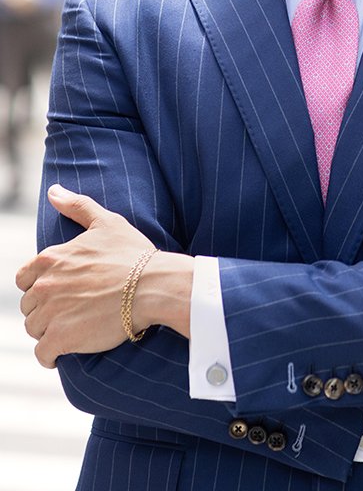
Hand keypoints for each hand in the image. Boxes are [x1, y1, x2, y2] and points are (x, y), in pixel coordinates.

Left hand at [16, 185, 157, 367]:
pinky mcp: (61, 338)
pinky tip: (65, 352)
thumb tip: (53, 191)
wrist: (153, 285)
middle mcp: (45, 284)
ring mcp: (51, 312)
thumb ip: (77, 206)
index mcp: (50, 258)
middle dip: (45, 310)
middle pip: (30, 306)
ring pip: (35, 329)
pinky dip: (50, 356)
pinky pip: (43, 354)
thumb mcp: (107, 222)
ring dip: (49, 332)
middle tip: (71, 312)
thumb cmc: (133, 254)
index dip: (39, 286)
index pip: (24, 279)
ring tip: (73, 330)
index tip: (59, 292)